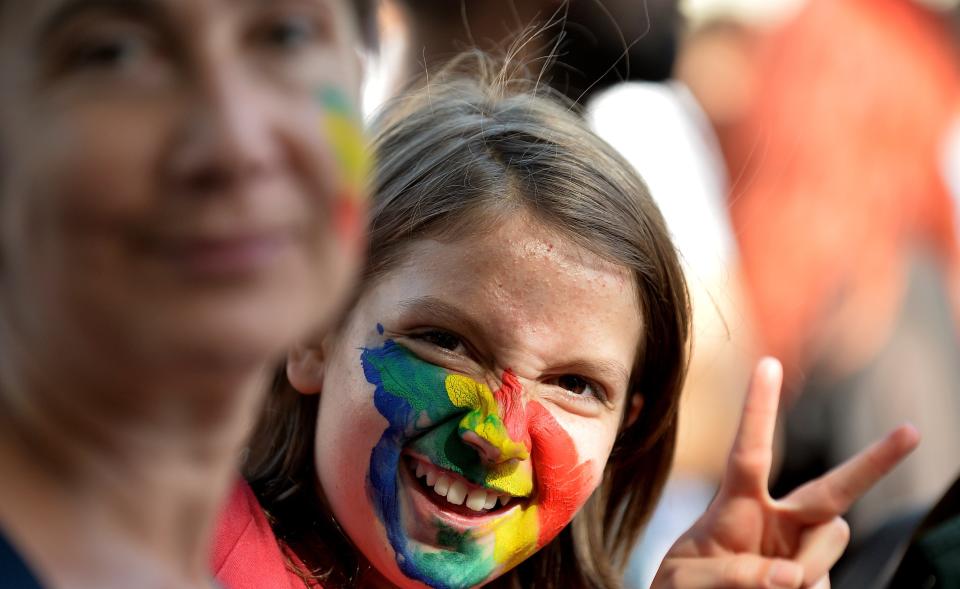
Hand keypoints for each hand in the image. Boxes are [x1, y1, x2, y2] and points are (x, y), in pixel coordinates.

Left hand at [652, 358, 918, 588]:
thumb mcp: (685, 581)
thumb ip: (729, 574)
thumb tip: (789, 576)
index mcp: (736, 507)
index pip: (749, 452)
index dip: (758, 409)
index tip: (768, 362)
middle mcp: (777, 523)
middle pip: (831, 491)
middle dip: (874, 461)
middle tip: (911, 431)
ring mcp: (802, 554)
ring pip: (832, 542)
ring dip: (808, 565)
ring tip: (772, 587)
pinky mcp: (819, 582)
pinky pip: (826, 584)